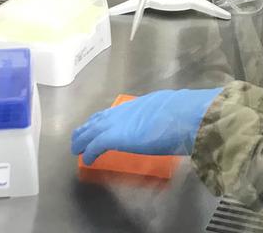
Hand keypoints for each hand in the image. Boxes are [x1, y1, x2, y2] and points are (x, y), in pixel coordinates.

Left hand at [71, 88, 222, 164]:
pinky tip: (87, 158)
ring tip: (77, 146)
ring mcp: (118, 122)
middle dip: (89, 127)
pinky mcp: (113, 137)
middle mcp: (126, 110)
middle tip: (81, 135)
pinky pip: (95, 145)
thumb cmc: (186, 115)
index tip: (101, 122)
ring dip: (83, 138)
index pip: (118, 111)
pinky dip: (89, 152)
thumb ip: (169, 116)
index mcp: (141, 104)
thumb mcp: (175, 110)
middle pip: (100, 118)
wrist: (184, 115)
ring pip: (92, 129)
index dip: (106, 118)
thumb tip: (178, 122)